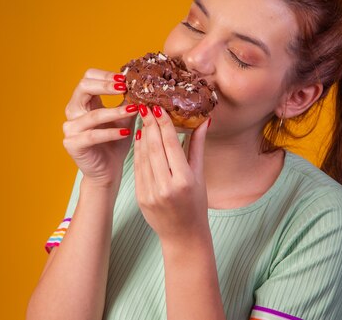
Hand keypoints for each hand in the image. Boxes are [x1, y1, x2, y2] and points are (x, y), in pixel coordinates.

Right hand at [62, 69, 136, 186]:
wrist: (109, 170)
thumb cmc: (116, 142)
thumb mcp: (124, 117)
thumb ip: (128, 101)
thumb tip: (142, 84)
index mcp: (83, 101)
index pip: (88, 77)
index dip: (106, 75)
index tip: (126, 79)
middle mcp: (73, 111)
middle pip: (84, 87)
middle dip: (107, 85)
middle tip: (125, 87)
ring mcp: (70, 128)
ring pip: (93, 114)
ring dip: (115, 111)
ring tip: (133, 110)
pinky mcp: (72, 144)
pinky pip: (93, 135)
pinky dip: (111, 133)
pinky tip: (126, 132)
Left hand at [133, 105, 210, 241]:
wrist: (183, 235)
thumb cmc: (196, 204)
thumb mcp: (200, 175)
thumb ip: (198, 146)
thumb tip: (204, 121)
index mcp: (184, 180)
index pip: (170, 144)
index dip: (163, 123)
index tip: (158, 107)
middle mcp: (166, 187)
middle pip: (154, 147)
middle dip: (150, 124)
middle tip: (146, 106)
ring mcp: (151, 193)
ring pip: (143, 156)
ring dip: (142, 135)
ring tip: (142, 118)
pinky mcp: (140, 197)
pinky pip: (138, 168)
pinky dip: (138, 152)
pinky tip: (140, 138)